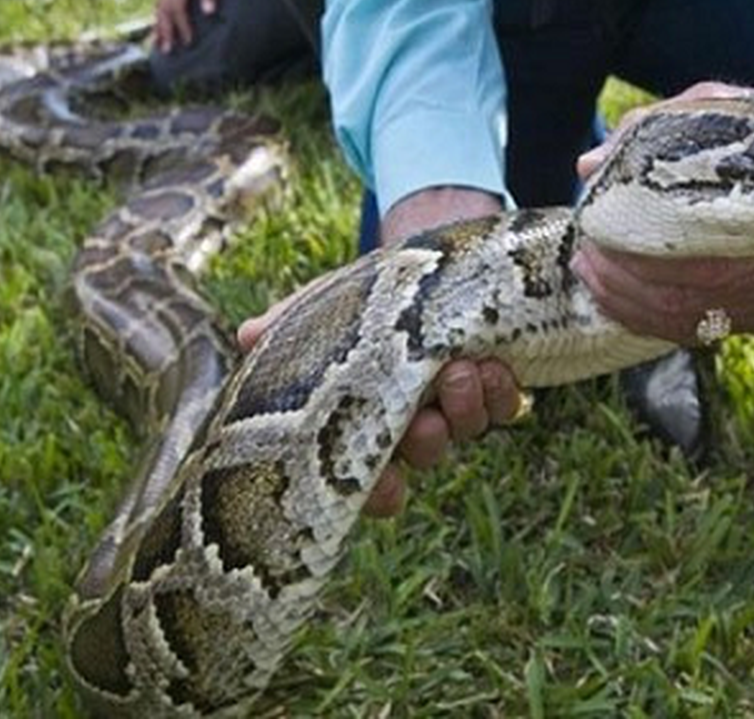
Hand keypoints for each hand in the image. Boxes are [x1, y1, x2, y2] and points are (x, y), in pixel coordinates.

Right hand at [153, 0, 229, 53]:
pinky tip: (158, 29)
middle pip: (163, 10)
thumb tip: (209, 12)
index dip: (182, 26)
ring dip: (159, 27)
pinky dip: (159, 18)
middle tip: (168, 52)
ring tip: (159, 47)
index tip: (188, 42)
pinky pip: (160, 3)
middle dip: (165, 32)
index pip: (177, 7)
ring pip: (159, 8)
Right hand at [238, 186, 524, 517]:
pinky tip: (495, 367)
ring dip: (466, 408)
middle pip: (422, 455)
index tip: (380, 487)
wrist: (428, 260)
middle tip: (426, 416)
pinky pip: (506, 408)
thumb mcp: (323, 308)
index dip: (375, 493)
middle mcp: (413, 424)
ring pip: (465, 431)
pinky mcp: (496, 386)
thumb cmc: (364, 298)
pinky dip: (502, 393)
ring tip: (463, 370)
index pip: (367, 479)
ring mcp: (456, 408)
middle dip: (425, 441)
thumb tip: (246, 335)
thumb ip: (288, 327)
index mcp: (365, 420)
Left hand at [571, 81, 753, 345]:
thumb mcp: (705, 108)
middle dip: (619, 280)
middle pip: (683, 295)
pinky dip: (650, 318)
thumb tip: (587, 167)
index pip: (690, 253)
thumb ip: (645, 132)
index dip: (629, 251)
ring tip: (590, 276)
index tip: (591, 232)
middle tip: (584, 257)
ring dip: (626, 303)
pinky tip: (618, 298)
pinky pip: (698, 331)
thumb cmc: (753, 127)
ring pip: (686, 320)